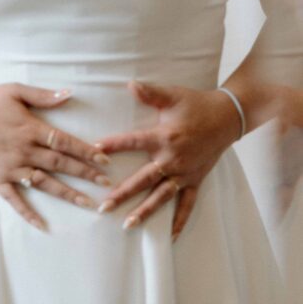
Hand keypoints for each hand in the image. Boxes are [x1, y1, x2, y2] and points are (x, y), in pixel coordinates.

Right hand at [0, 83, 110, 228]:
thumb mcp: (14, 91)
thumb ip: (43, 95)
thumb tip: (69, 93)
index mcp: (30, 128)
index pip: (64, 142)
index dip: (85, 150)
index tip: (104, 159)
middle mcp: (24, 150)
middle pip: (59, 164)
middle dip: (85, 174)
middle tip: (106, 184)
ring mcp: (11, 167)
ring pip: (44, 183)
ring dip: (67, 194)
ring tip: (88, 204)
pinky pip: (15, 200)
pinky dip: (28, 213)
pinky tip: (43, 225)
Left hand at [94, 81, 240, 238]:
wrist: (226, 117)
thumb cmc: (196, 104)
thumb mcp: (172, 95)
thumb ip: (150, 92)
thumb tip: (130, 84)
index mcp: (164, 137)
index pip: (132, 142)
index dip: (113, 145)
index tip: (94, 152)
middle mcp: (172, 159)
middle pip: (143, 180)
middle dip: (122, 193)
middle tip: (103, 206)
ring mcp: (185, 173)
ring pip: (161, 197)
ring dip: (145, 212)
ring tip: (128, 224)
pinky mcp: (195, 181)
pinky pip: (187, 205)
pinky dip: (179, 221)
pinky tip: (170, 237)